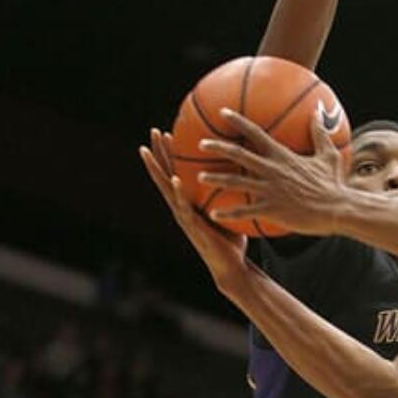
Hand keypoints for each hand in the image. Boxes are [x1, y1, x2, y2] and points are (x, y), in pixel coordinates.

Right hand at [141, 129, 249, 292]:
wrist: (230, 266)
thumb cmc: (232, 239)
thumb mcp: (230, 210)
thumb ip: (232, 194)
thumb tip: (249, 171)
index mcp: (189, 202)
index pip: (177, 172)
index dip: (171, 154)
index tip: (168, 132)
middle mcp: (182, 207)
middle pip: (166, 175)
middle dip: (159, 153)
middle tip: (153, 131)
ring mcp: (184, 217)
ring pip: (165, 188)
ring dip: (157, 168)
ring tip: (148, 150)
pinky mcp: (191, 227)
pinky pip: (183, 206)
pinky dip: (177, 192)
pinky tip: (175, 179)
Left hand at [196, 109, 347, 233]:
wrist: (338, 208)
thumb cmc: (333, 183)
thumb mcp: (328, 154)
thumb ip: (319, 132)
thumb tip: (318, 109)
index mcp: (282, 156)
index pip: (256, 133)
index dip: (238, 121)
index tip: (222, 113)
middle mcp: (273, 170)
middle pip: (239, 155)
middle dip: (218, 147)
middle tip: (201, 143)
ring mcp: (270, 190)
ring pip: (237, 182)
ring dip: (216, 179)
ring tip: (199, 177)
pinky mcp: (272, 209)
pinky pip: (245, 211)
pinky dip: (228, 213)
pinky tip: (213, 214)